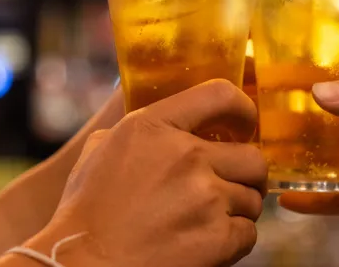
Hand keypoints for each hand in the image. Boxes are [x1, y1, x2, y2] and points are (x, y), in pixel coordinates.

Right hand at [29, 80, 267, 266]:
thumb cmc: (85, 212)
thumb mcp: (101, 149)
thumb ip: (137, 128)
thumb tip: (162, 122)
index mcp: (156, 127)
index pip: (220, 95)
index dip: (242, 111)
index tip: (244, 126)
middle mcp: (187, 156)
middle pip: (252, 157)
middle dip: (246, 175)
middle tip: (232, 186)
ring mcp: (206, 198)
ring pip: (253, 198)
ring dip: (238, 210)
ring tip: (210, 219)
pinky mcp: (217, 238)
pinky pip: (248, 233)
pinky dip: (235, 240)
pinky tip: (209, 242)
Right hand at [278, 75, 338, 251]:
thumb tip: (316, 92)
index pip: (338, 84)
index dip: (307, 80)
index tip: (271, 76)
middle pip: (326, 125)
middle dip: (294, 123)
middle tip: (255, 119)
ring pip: (327, 162)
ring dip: (298, 161)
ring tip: (261, 157)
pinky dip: (315, 200)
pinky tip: (287, 197)